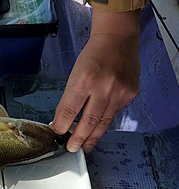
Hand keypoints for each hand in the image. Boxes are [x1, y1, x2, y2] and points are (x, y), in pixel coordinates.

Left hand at [53, 9, 140, 152]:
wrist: (117, 40)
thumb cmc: (93, 56)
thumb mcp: (74, 75)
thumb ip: (69, 98)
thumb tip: (62, 120)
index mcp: (85, 80)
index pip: (69, 110)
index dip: (62, 125)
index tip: (58, 132)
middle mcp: (104, 87)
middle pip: (89, 121)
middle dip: (78, 138)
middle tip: (72, 148)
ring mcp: (119, 92)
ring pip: (103, 122)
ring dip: (93, 137)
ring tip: (85, 147)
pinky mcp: (129, 94)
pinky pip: (114, 113)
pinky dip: (104, 122)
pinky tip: (98, 129)